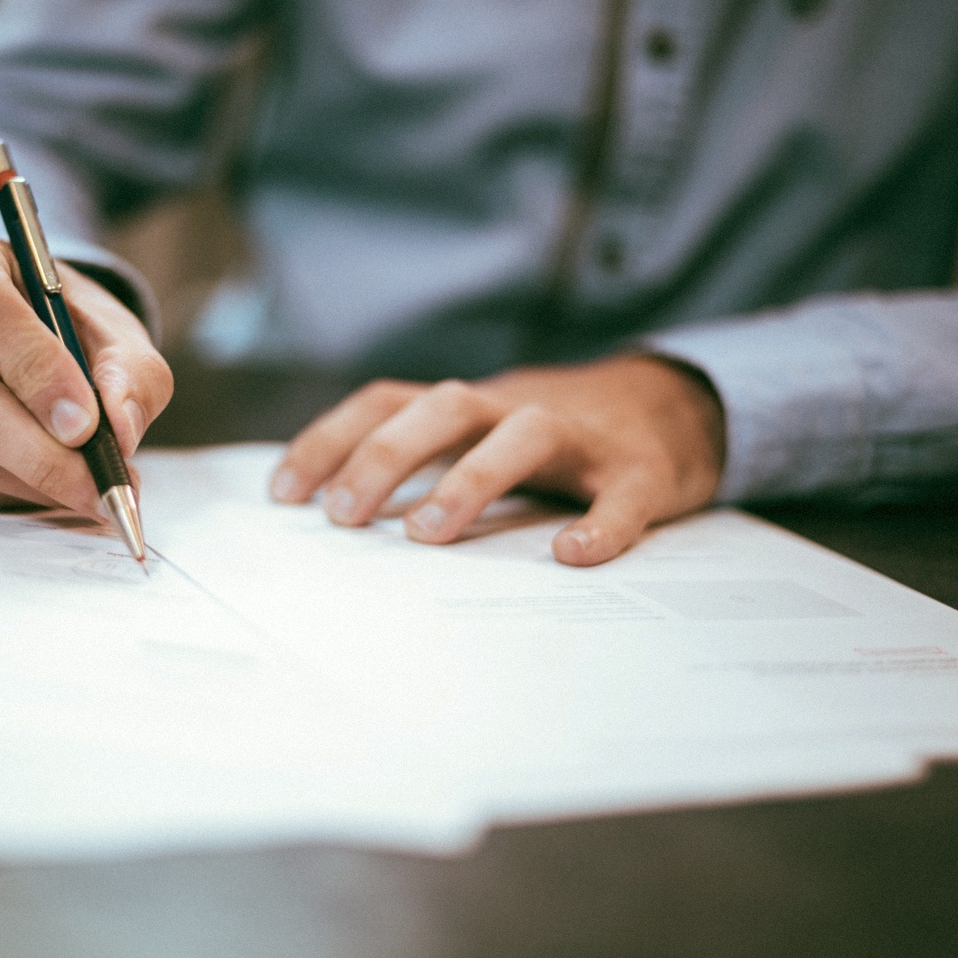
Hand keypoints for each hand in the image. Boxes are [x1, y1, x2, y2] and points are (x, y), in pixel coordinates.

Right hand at [0, 224, 171, 515]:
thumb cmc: (65, 329)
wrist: (18, 342)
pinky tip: (39, 485)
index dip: (36, 373)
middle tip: (101, 488)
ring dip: (28, 482)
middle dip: (41, 455)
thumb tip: (120, 428)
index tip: (86, 426)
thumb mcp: (115, 334)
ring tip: (87, 490)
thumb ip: (131, 373)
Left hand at [269, 355, 725, 564]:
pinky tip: (571, 555)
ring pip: (524, 435)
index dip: (331, 439)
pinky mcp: (642, 472)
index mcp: (470, 406)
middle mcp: (516, 408)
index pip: (387, 402)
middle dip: (386, 456)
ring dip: (470, 479)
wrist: (674, 405)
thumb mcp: (480, 435)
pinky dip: (600, 524)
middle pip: (444, 407)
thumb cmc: (552, 439)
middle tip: (343, 517)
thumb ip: (422, 462)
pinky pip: (621, 495)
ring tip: (427, 535)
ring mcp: (581, 438)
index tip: (283, 494)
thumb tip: (332, 516)